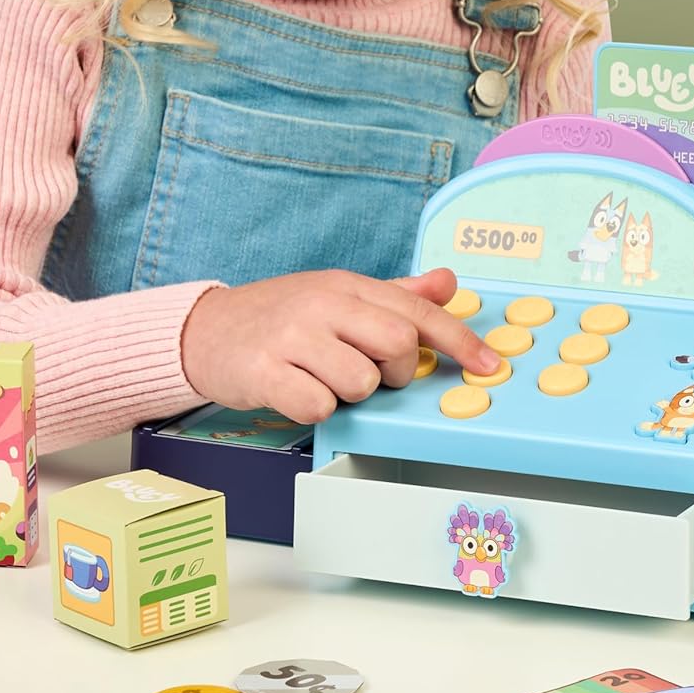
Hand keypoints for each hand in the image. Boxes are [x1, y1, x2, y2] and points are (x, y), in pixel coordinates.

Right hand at [178, 266, 497, 422]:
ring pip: (360, 382)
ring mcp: (292, 338)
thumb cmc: (279, 317)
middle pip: (397, 344)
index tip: (488, 365)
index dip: (458, 339)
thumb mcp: (337, 296)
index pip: (416, 310)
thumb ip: (394, 295)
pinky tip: (296, 392)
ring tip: (323, 378)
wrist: (205, 331)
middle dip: (395, 370)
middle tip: (369, 372)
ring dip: (351, 393)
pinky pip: (317, 405)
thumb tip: (448, 283)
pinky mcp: (264, 372)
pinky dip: (315, 409)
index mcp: (345, 286)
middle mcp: (322, 305)